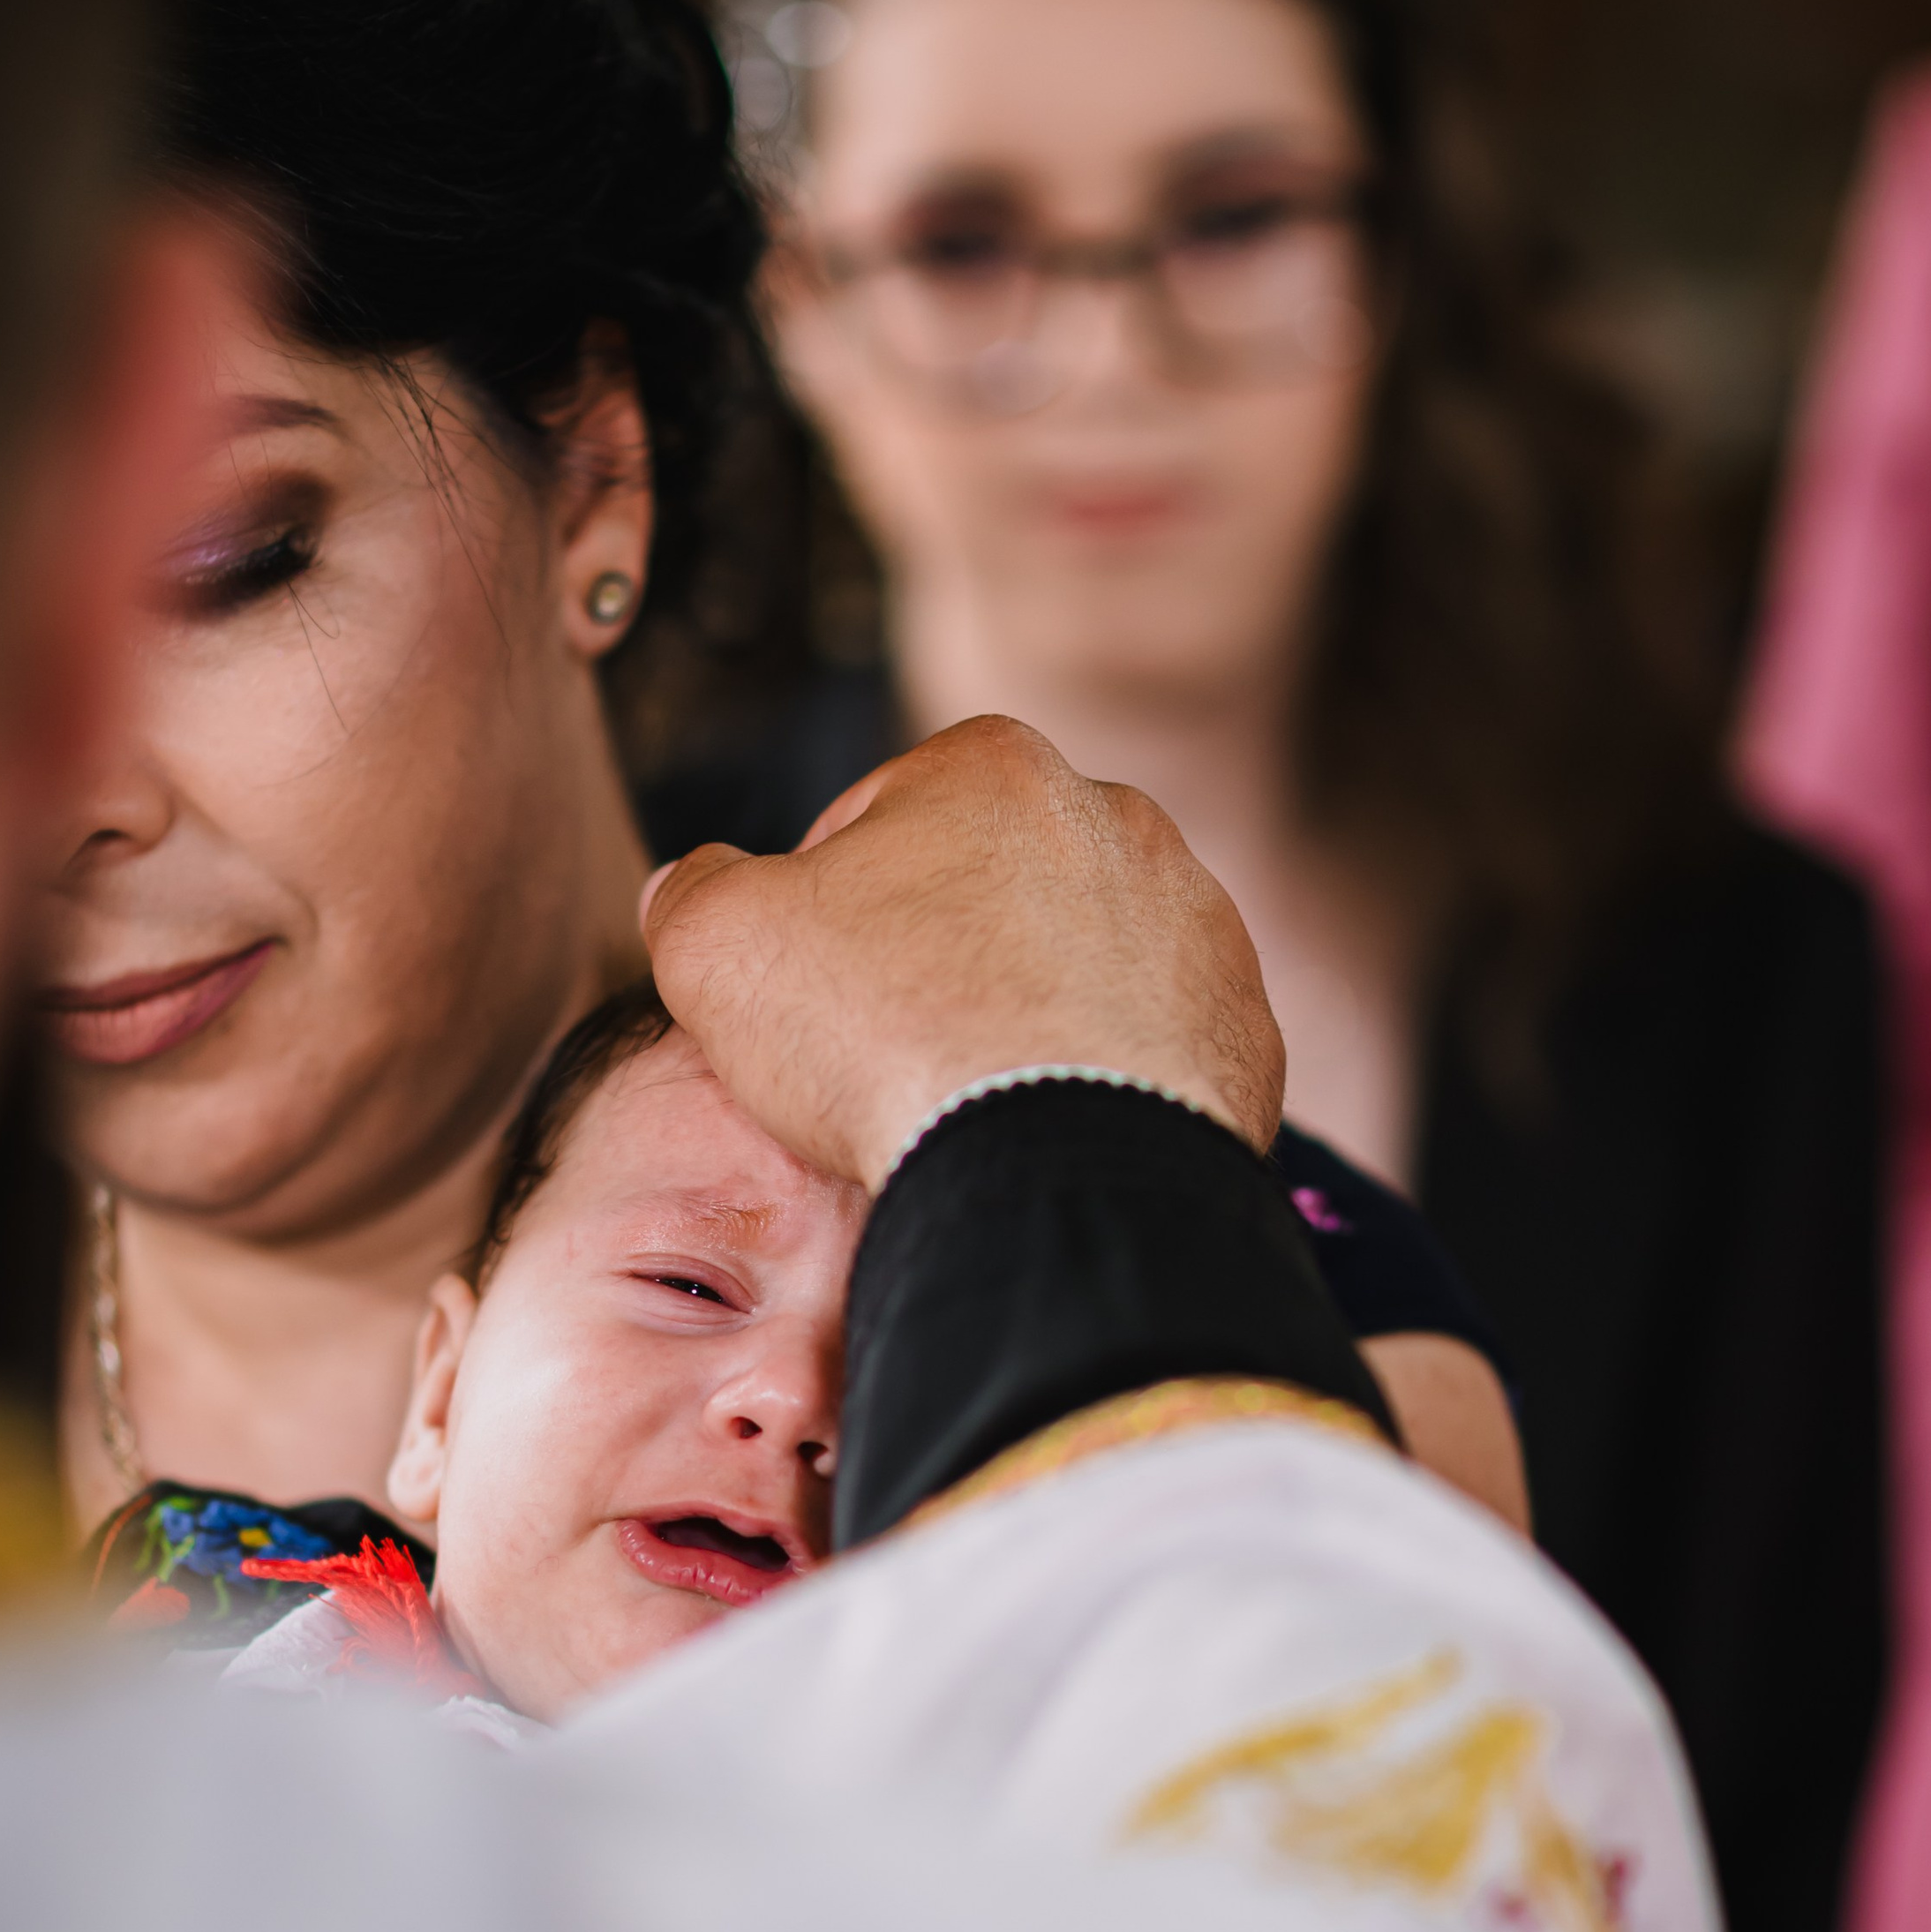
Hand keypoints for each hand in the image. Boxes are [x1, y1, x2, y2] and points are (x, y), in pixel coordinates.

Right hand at [640, 717, 1285, 1189]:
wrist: (1059, 1167)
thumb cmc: (884, 1034)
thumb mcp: (720, 947)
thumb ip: (691, 892)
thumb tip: (686, 884)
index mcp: (991, 764)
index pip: (873, 823)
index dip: (821, 913)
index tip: (814, 996)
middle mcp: (1115, 815)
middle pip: (987, 890)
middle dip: (940, 955)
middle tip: (889, 1057)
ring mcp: (1197, 920)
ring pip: (1078, 964)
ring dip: (1028, 1015)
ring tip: (975, 1103)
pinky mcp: (1244, 1025)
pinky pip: (1151, 1045)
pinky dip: (1104, 1081)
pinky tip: (1053, 1133)